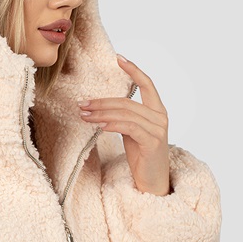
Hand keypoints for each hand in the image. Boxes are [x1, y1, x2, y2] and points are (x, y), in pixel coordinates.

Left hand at [78, 55, 171, 195]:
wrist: (153, 182)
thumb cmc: (142, 157)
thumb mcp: (132, 133)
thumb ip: (124, 118)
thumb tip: (102, 108)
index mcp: (157, 111)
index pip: (148, 84)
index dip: (134, 70)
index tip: (119, 58)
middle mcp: (160, 117)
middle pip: (127, 102)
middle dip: (101, 102)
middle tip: (82, 103)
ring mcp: (158, 129)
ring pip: (125, 114)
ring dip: (101, 114)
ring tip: (84, 115)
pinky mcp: (152, 142)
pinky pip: (129, 127)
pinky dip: (112, 124)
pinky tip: (99, 126)